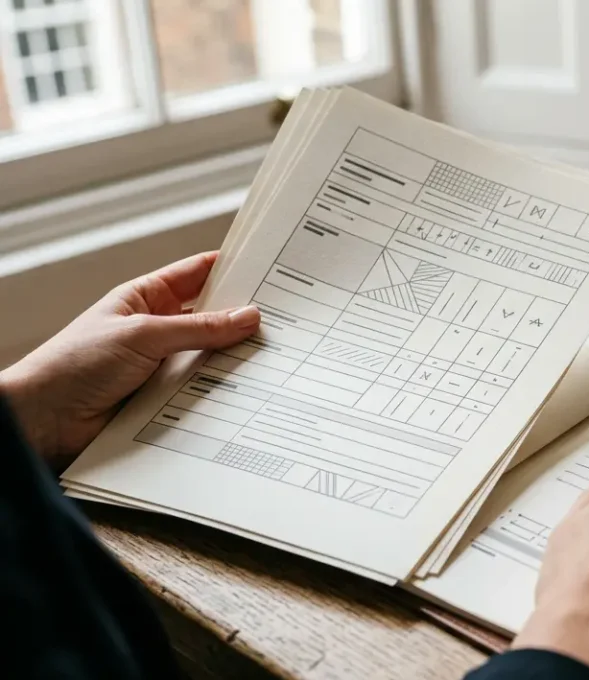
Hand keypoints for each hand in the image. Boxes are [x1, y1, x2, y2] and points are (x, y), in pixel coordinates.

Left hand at [0, 252, 259, 467]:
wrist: (44, 420)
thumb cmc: (76, 364)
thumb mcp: (143, 334)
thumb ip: (199, 328)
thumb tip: (248, 316)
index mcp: (147, 298)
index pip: (198, 273)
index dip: (232, 267)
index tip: (271, 266)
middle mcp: (158, 329)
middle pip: (212, 317)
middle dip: (244, 317)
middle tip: (286, 316)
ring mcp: (163, 364)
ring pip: (212, 356)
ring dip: (237, 358)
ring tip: (276, 354)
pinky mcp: (167, 399)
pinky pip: (204, 391)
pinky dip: (225, 391)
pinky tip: (251, 389)